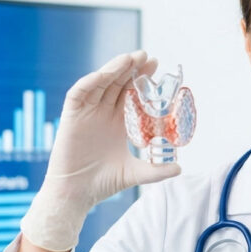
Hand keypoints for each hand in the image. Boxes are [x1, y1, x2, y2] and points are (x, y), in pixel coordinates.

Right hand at [20, 51, 180, 251]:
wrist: (77, 194)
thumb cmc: (103, 183)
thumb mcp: (134, 174)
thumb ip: (156, 170)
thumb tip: (180, 168)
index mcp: (117, 122)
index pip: (130, 93)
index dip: (142, 79)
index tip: (157, 68)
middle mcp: (102, 113)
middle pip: (117, 82)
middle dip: (131, 68)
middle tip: (147, 57)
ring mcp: (86, 113)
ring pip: (100, 83)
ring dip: (113, 69)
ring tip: (130, 58)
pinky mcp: (71, 116)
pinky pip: (79, 93)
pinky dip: (90, 82)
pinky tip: (103, 75)